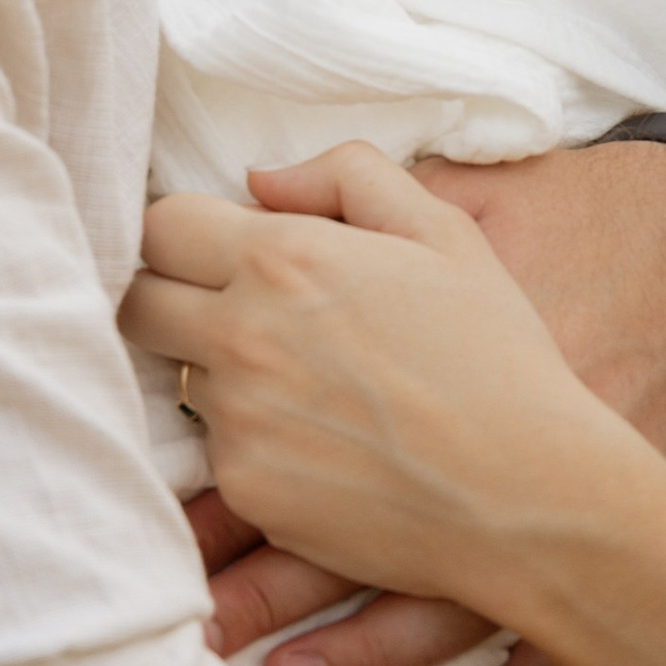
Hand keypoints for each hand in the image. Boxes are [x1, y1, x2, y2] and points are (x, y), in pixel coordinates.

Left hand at [172, 135, 665, 665]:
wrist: (530, 487)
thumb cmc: (498, 353)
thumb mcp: (446, 233)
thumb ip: (347, 177)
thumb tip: (261, 182)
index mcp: (284, 257)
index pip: (160, 227)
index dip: (182, 236)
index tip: (210, 253)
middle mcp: (243, 334)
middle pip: (136, 306)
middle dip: (167, 302)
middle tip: (221, 315)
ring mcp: (239, 419)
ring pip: (178, 383)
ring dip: (216, 376)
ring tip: (300, 387)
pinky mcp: (250, 488)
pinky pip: (216, 456)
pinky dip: (251, 446)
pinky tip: (319, 446)